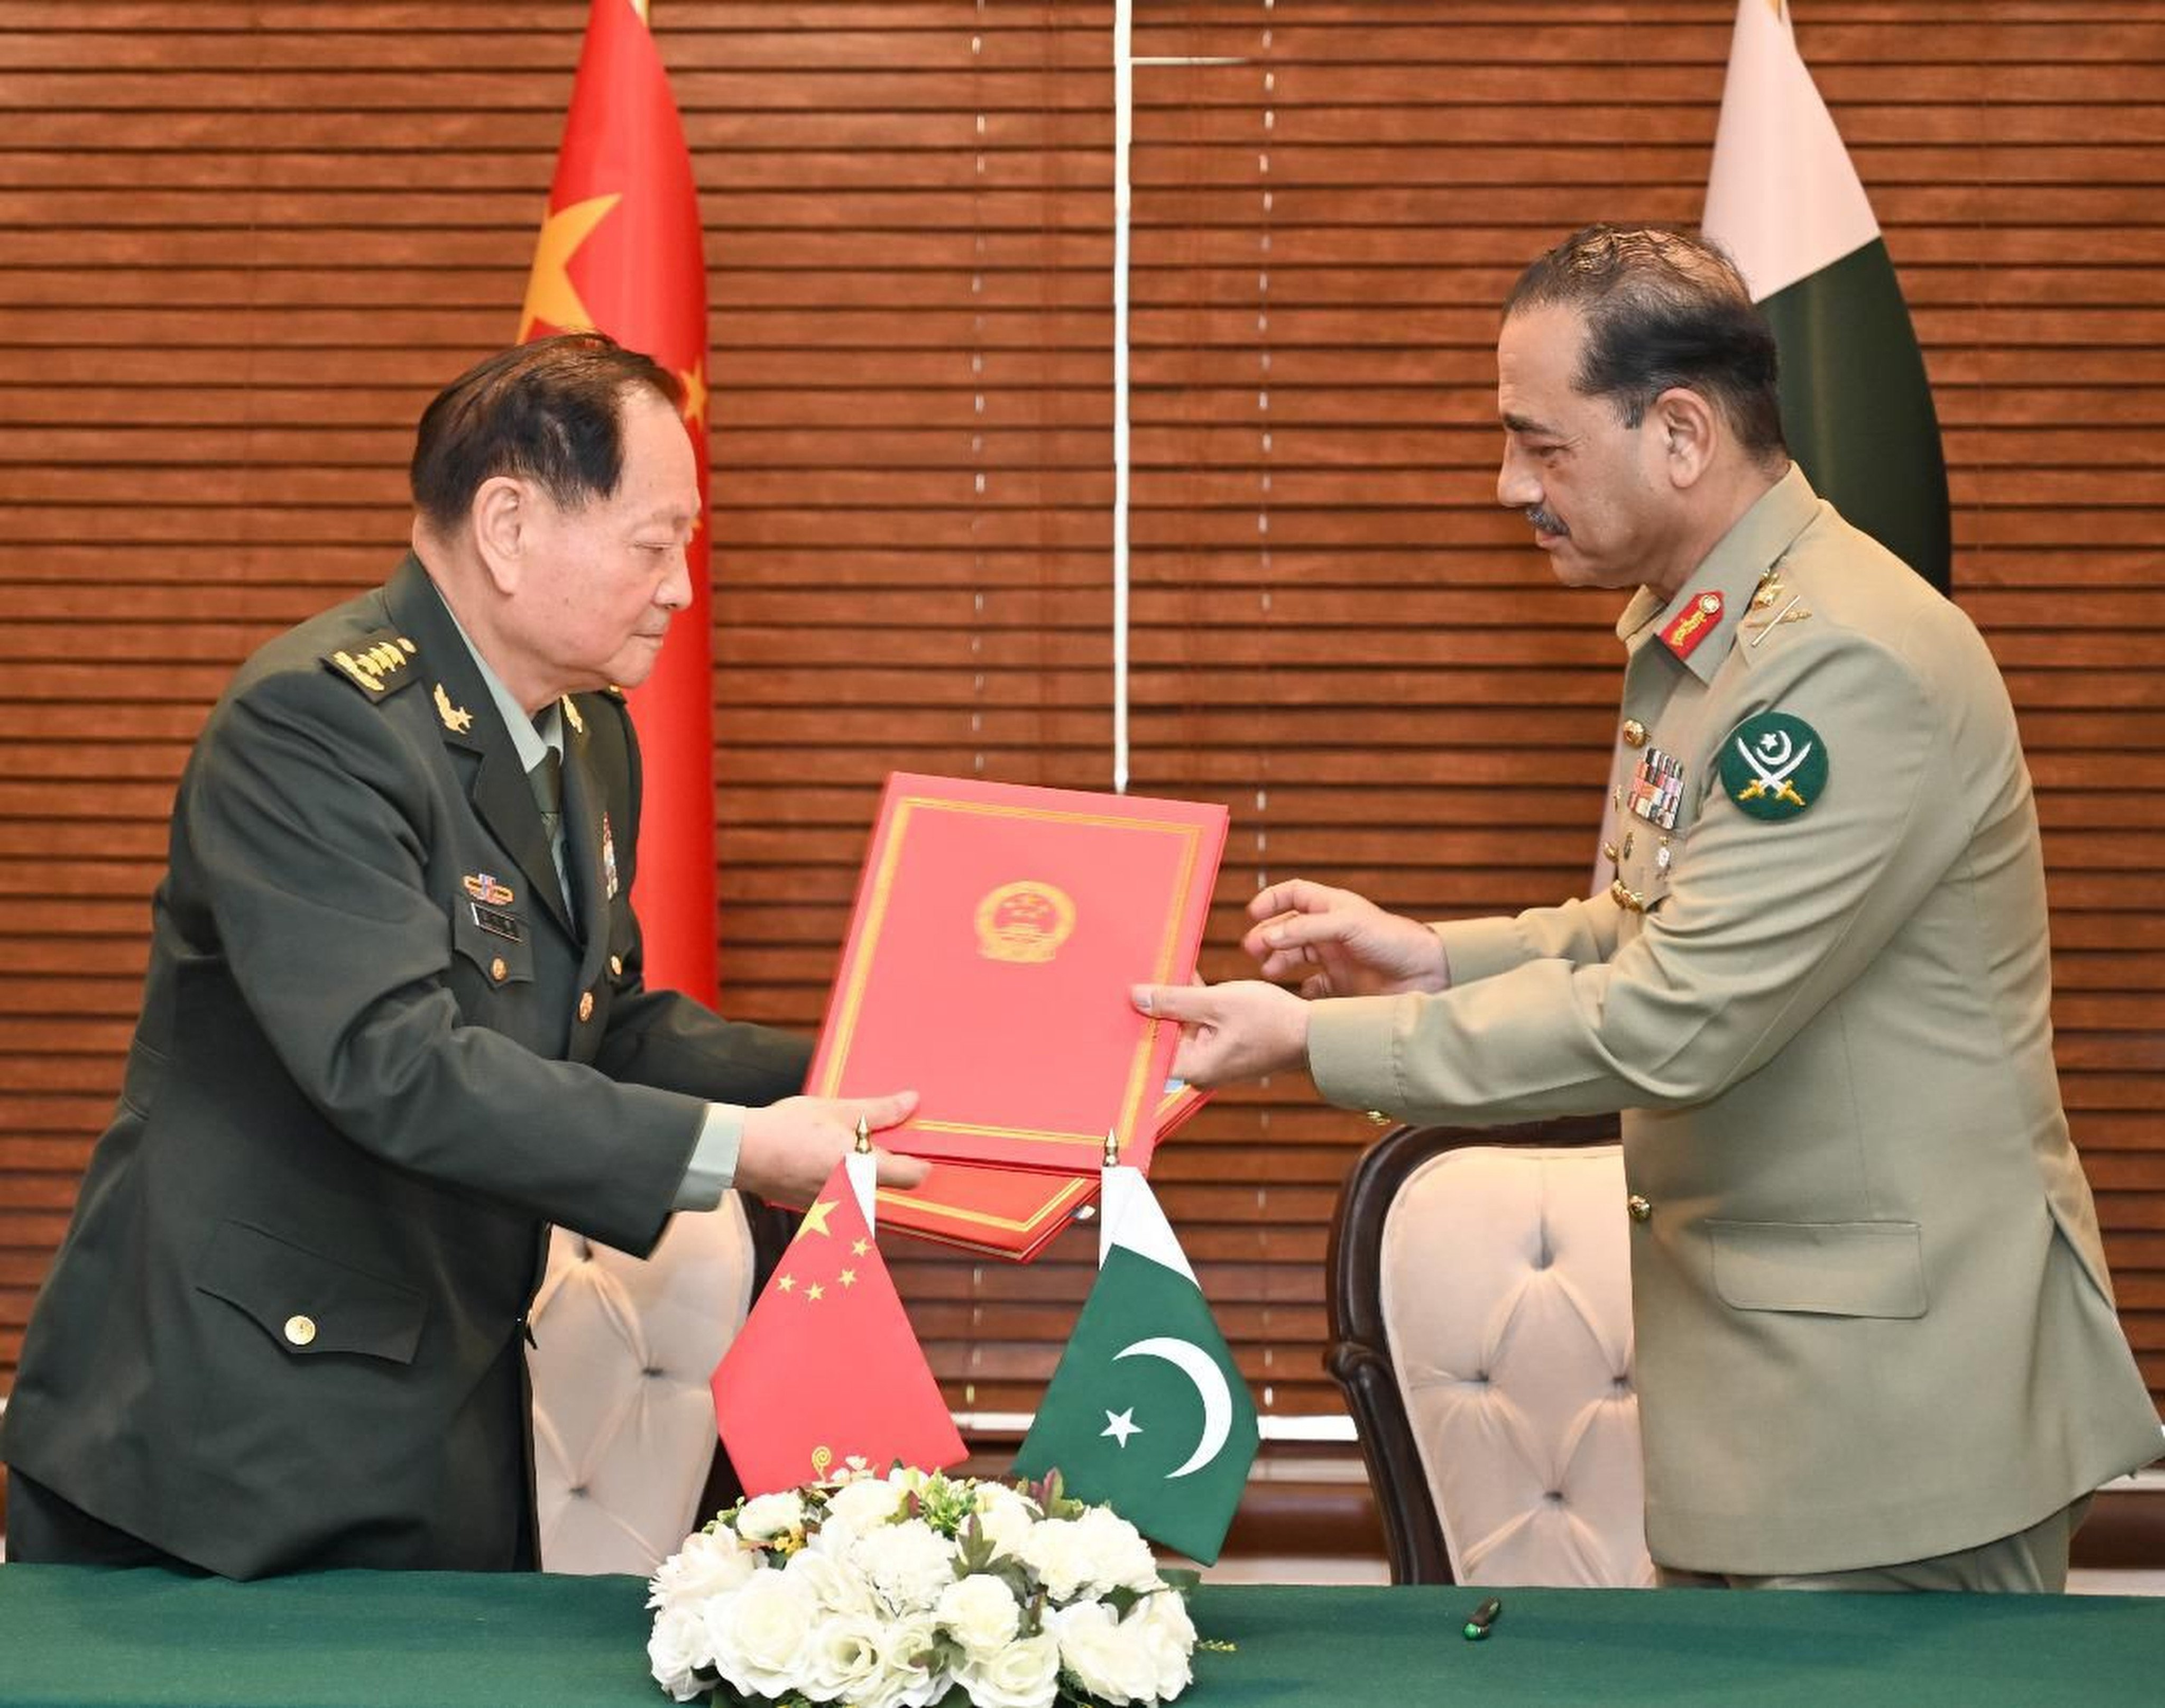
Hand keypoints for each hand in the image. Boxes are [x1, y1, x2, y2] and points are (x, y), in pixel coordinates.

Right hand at [734, 1089, 929, 1204]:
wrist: (741, 1152)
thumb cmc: (788, 1128)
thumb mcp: (837, 1110)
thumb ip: (879, 1110)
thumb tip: (911, 1101)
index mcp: (863, 1169)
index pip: (913, 1177)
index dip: (922, 1164)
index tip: (919, 1151)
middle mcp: (853, 1196)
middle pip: (889, 1187)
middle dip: (889, 1167)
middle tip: (882, 1140)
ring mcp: (833, 1208)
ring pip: (864, 1194)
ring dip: (864, 1176)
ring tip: (848, 1147)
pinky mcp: (815, 1211)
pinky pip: (842, 1201)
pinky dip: (843, 1184)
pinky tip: (826, 1161)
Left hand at [1131, 980, 1310, 1088]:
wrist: (1312, 1032)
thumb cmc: (1271, 1020)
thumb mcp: (1218, 1001)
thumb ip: (1175, 999)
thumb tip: (1136, 997)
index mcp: (1192, 1067)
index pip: (1148, 1047)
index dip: (1135, 1019)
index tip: (1123, 995)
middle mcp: (1198, 1069)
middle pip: (1163, 1035)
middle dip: (1156, 1004)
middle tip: (1141, 974)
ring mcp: (1210, 1059)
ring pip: (1181, 1026)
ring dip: (1177, 1000)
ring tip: (1165, 969)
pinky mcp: (1221, 1048)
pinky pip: (1198, 1025)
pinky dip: (1195, 1004)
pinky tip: (1189, 978)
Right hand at [1241, 879, 1448, 997]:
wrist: (1428, 976)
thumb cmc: (1395, 940)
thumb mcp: (1348, 925)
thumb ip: (1307, 929)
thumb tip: (1269, 935)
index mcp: (1333, 908)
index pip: (1294, 895)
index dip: (1272, 900)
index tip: (1252, 914)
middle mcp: (1331, 932)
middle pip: (1287, 928)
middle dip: (1267, 936)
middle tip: (1252, 950)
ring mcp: (1335, 959)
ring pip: (1294, 958)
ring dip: (1278, 962)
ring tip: (1268, 972)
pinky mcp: (1342, 986)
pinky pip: (1312, 989)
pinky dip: (1301, 992)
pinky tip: (1299, 995)